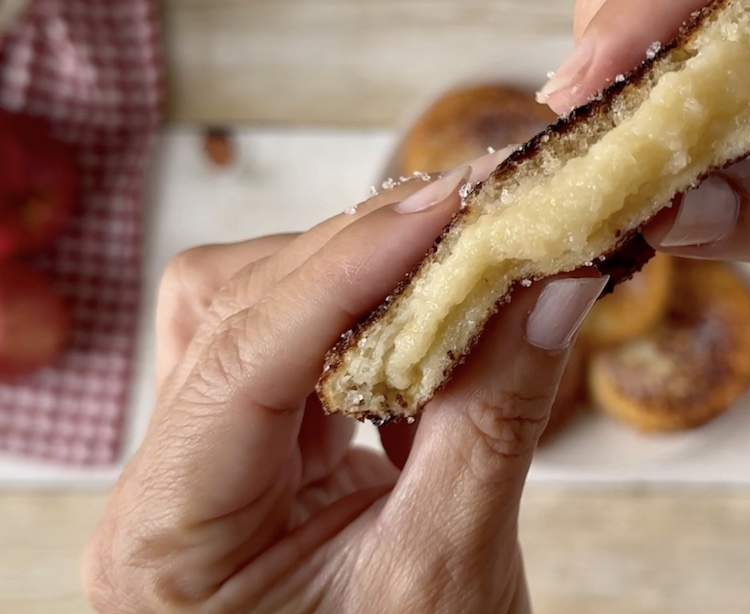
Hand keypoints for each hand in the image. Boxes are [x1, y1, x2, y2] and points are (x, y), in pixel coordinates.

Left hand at [83, 160, 605, 612]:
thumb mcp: (452, 572)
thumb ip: (496, 419)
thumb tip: (554, 285)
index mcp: (170, 539)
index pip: (243, 356)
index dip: (350, 266)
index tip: (450, 204)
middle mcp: (169, 489)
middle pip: (239, 312)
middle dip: (366, 256)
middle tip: (479, 213)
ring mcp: (208, 469)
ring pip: (262, 313)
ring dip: (368, 279)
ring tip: (464, 258)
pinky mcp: (260, 458)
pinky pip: (302, 352)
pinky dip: (377, 322)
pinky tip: (440, 315)